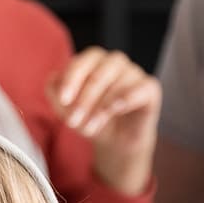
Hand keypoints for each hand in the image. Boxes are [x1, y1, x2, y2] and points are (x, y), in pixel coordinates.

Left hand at [46, 47, 160, 195]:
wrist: (116, 141)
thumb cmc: (91, 118)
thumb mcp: (67, 109)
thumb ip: (55, 91)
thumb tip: (53, 78)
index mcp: (93, 61)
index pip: (81, 62)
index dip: (71, 79)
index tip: (63, 100)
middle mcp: (114, 63)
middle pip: (99, 72)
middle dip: (84, 99)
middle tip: (74, 122)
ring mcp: (134, 73)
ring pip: (118, 82)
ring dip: (101, 108)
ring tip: (90, 127)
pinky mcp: (150, 88)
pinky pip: (142, 87)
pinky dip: (128, 97)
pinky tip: (115, 109)